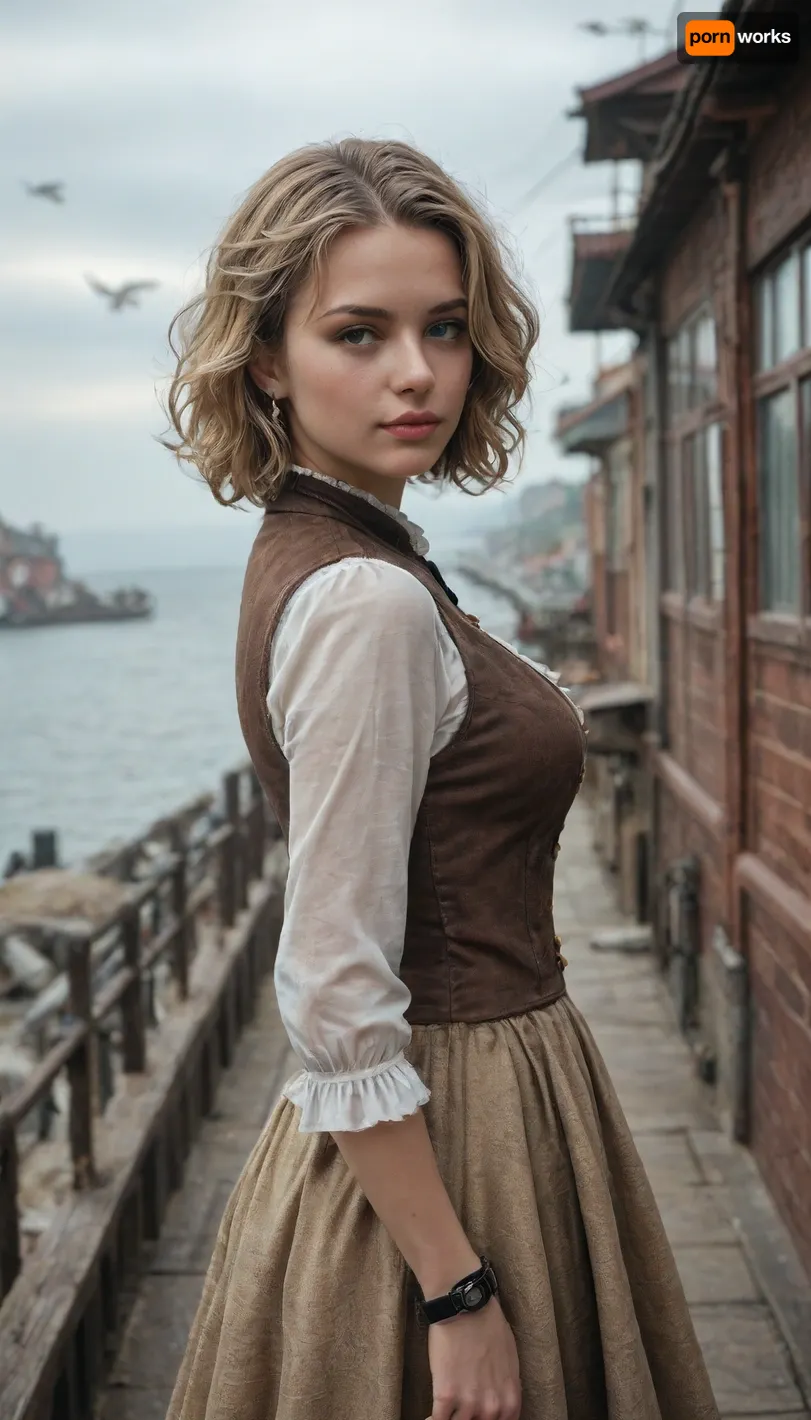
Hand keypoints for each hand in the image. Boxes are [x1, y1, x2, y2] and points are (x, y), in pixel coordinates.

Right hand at [426, 1296, 521, 1419]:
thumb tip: (499, 1396)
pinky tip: (429, 1417)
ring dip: (450, 1419)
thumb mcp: (509, 1359)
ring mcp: (468, 1403)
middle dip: (469, 1419)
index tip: (477, 1417)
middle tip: (459, 1411)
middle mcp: (491, 1407)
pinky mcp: (445, 1395)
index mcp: (510, 1399)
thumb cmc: (489, 1325)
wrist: (465, 1307)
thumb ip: (505, 1385)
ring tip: (444, 1415)